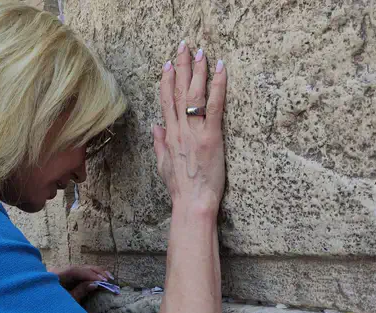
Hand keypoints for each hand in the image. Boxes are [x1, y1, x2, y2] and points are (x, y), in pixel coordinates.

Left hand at [49, 265, 113, 301]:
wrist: (43, 309)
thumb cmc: (54, 307)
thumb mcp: (67, 301)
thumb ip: (80, 292)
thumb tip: (94, 284)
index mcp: (56, 276)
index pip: (75, 270)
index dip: (89, 274)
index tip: (102, 281)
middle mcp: (60, 271)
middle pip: (80, 267)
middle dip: (96, 272)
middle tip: (109, 280)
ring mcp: (64, 272)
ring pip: (82, 268)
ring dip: (96, 272)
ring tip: (109, 277)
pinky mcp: (68, 276)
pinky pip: (81, 273)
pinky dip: (91, 275)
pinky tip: (101, 277)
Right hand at [153, 42, 226, 214]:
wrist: (192, 203)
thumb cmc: (180, 188)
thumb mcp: (163, 165)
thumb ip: (159, 144)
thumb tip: (155, 128)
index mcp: (169, 136)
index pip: (166, 101)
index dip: (166, 80)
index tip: (167, 64)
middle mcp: (179, 130)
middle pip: (179, 91)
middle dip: (181, 67)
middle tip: (185, 47)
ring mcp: (195, 132)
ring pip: (194, 94)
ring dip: (198, 71)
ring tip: (201, 53)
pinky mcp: (211, 136)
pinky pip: (214, 106)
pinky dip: (217, 85)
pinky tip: (220, 70)